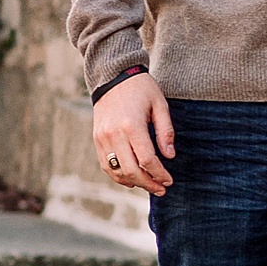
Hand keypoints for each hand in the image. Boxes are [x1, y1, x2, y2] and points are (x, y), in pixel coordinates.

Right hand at [92, 72, 174, 195]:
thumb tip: (169, 157)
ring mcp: (102, 138)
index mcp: (132, 125)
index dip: (160, 174)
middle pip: (131, 170)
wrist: (113, 76)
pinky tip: (131, 179)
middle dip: (148, 183)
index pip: (147, 159)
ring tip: (148, 184)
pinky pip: (106, 165)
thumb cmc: (141, 89)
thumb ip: (166, 132)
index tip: (169, 181)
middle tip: (161, 189)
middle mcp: (114, 134)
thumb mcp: (160, 105)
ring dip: (133, 182)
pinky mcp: (96, 139)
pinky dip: (118, 176)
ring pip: (117, 171)